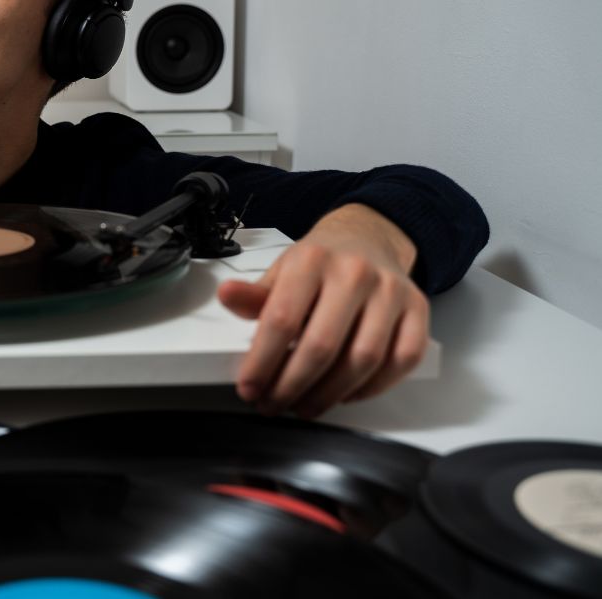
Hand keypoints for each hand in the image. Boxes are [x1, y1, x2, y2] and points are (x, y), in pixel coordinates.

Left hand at [217, 204, 428, 418]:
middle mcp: (355, 272)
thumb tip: (226, 296)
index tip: (249, 388)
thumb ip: (255, 295)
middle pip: (322, 346)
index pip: (282, 319)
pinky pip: (401, 360)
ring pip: (363, 359)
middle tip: (273, 405)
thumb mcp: (281, 271)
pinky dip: (372, 387)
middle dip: (292, 386)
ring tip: (304, 406)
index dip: (262, 362)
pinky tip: (344, 395)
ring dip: (329, 394)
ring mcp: (391, 291)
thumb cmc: (320, 263)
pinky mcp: (418, 309)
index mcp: (312, 260)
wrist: (367, 238)